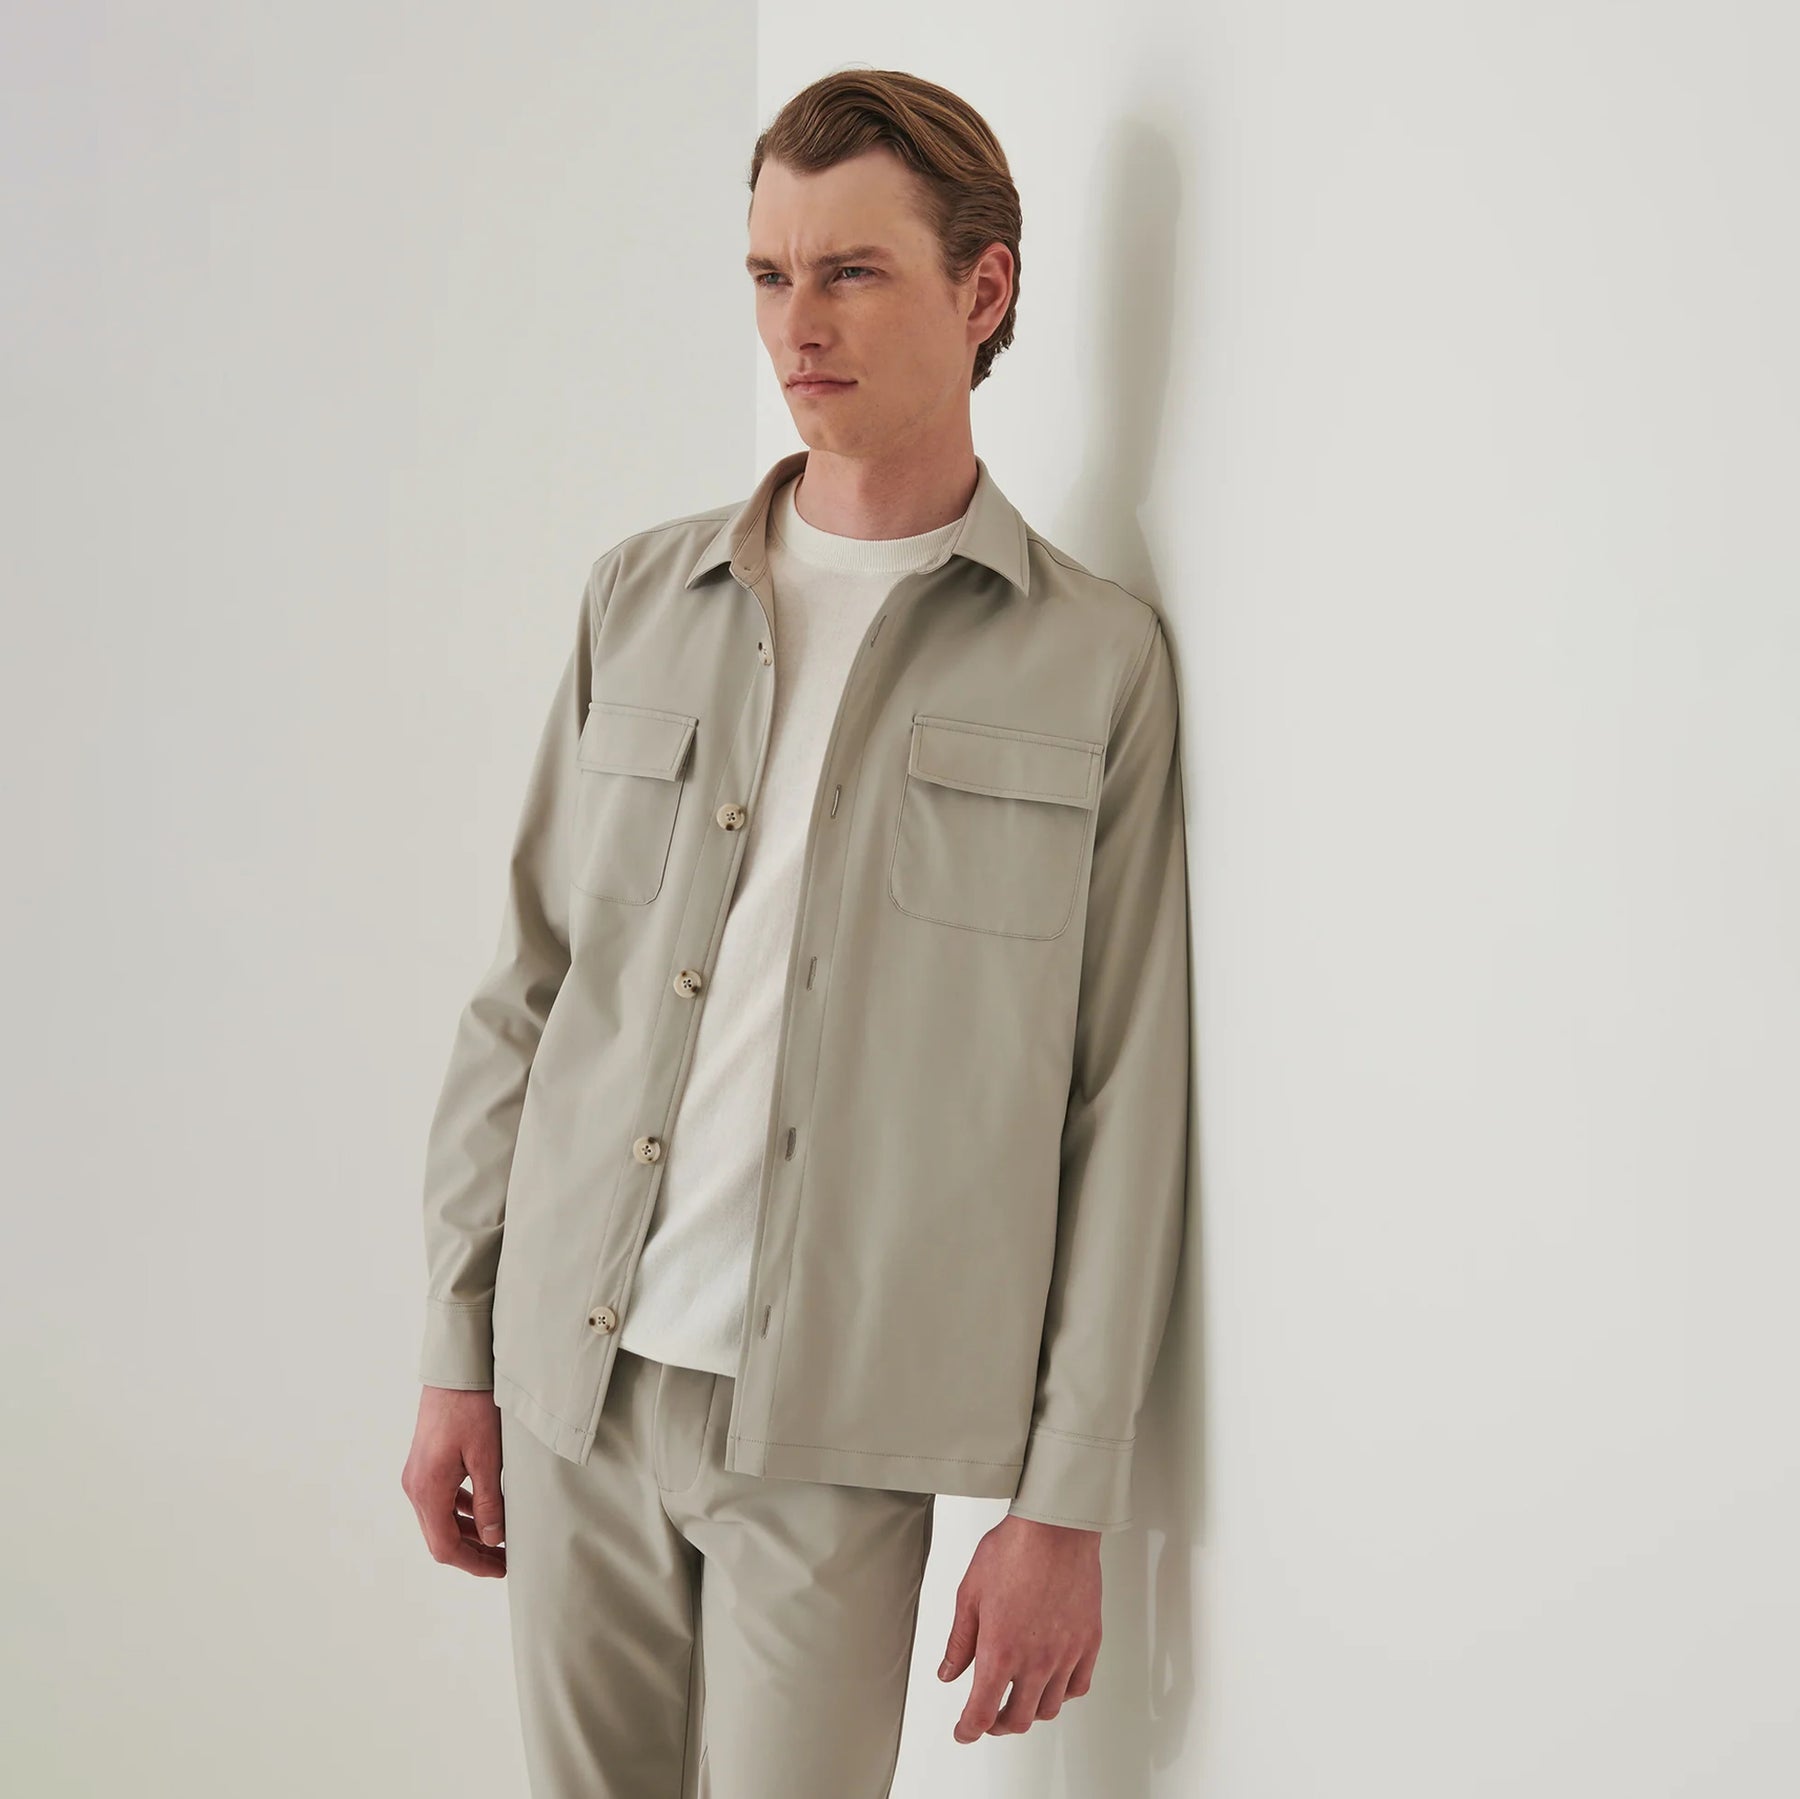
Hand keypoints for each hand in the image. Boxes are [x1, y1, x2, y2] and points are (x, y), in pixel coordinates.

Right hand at [401, 1386, 507, 1577]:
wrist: (456, 1369)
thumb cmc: (473, 1408)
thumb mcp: (488, 1457)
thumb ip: (490, 1501)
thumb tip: (494, 1539)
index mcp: (427, 1490)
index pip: (446, 1547)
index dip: (474, 1564)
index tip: (501, 1570)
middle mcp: (415, 1486)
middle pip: (441, 1537)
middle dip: (473, 1553)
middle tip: (506, 1561)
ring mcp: (417, 1475)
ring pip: (441, 1519)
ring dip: (468, 1532)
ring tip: (500, 1540)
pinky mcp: (425, 1463)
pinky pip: (442, 1499)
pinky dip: (463, 1511)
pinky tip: (486, 1510)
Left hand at [936, 1514, 1101, 1740]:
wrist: (1056, 1527)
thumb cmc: (1013, 1551)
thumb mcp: (970, 1593)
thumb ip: (959, 1641)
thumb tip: (949, 1672)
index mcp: (1000, 1652)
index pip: (982, 1713)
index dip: (968, 1730)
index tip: (964, 1732)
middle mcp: (1035, 1662)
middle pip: (1017, 1720)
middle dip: (997, 1726)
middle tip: (988, 1718)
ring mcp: (1065, 1654)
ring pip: (1048, 1708)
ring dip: (1029, 1711)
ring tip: (1018, 1699)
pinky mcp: (1088, 1642)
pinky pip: (1078, 1686)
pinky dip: (1062, 1694)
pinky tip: (1051, 1682)